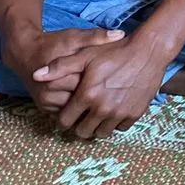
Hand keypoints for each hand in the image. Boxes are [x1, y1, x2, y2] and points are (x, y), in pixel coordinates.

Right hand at [3, 27, 125, 112]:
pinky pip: (66, 113)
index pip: (87, 84)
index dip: (105, 82)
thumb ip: (96, 37)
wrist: (24, 53)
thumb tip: (120, 34)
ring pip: (74, 110)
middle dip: (98, 97)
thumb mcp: (74, 36)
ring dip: (89, 107)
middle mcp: (49, 92)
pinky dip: (79, 110)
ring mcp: (46, 103)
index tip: (119, 79)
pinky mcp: (44, 108)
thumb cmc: (53, 43)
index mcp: (57, 74)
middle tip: (117, 93)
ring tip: (107, 100)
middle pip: (81, 100)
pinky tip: (92, 105)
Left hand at [35, 35, 169, 138]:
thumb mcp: (85, 55)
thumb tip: (36, 75)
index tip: (67, 113)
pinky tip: (114, 110)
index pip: (65, 121)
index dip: (63, 119)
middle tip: (82, 116)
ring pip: (101, 133)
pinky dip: (115, 122)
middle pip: (82, 132)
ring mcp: (120, 112)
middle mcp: (103, 108)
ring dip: (97, 126)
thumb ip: (59, 67)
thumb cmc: (115, 52)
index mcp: (87, 95)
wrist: (149, 51)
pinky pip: (120, 128)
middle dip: (79, 126)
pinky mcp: (135, 113)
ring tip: (97, 115)